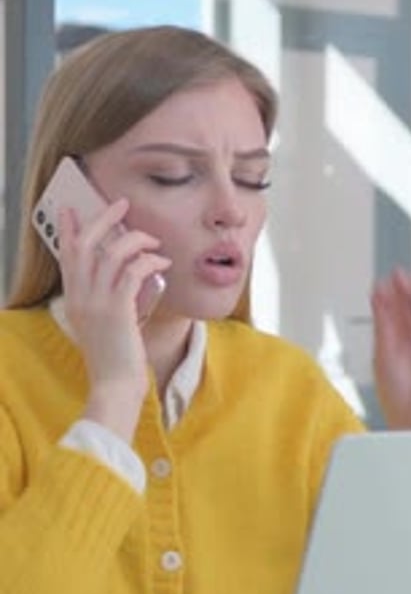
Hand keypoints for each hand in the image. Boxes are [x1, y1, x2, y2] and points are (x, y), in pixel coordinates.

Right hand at [58, 199, 170, 439]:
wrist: (115, 388)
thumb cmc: (115, 362)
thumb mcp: (104, 327)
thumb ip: (108, 303)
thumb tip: (129, 279)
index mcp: (74, 301)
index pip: (66, 256)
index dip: (69, 230)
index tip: (72, 210)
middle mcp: (80, 298)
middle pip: (85, 245)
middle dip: (104, 220)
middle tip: (121, 205)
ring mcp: (96, 303)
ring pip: (111, 252)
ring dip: (136, 240)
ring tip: (154, 242)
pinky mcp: (117, 309)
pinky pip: (132, 271)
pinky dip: (149, 261)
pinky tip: (162, 262)